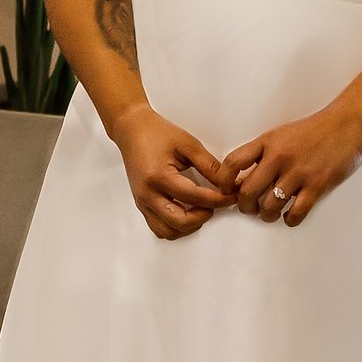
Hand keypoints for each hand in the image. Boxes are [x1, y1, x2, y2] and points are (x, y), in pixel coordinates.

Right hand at [109, 106, 233, 241]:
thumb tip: (226, 184)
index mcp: (159, 176)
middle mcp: (148, 194)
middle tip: (216, 204)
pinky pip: (159, 227)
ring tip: (201, 210)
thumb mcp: (188, 144)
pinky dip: (175, 227)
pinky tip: (186, 213)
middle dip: (203, 216)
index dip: (217, 199)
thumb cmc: (156, 133)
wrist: (132, 130)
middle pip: (180, 221)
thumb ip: (209, 166)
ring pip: (168, 231)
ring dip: (188, 226)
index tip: (230, 196)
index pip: (194, 197)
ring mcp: (142, 202)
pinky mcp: (141, 204)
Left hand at [220, 106, 361, 228]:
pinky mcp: (317, 185)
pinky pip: (295, 213)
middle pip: (248, 191)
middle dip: (245, 206)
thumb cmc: (313, 130)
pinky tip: (289, 216)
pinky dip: (289, 220)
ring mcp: (298, 173)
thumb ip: (262, 153)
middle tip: (249, 208)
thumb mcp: (281, 135)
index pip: (233, 163)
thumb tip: (242, 178)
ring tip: (270, 213)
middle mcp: (279, 158)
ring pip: (269, 206)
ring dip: (266, 215)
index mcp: (267, 142)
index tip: (226, 190)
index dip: (224, 181)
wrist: (347, 124)